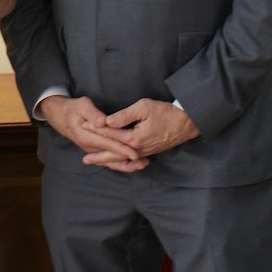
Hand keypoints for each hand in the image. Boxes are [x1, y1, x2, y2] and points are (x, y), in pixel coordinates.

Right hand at [38, 95, 148, 172]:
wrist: (60, 115)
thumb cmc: (73, 109)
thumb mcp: (81, 105)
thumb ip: (93, 113)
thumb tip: (102, 122)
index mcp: (88, 136)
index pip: (108, 144)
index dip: (122, 149)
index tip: (135, 153)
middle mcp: (90, 147)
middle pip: (111, 156)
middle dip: (129, 160)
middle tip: (145, 162)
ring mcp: (91, 150)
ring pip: (110, 161)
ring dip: (126, 164)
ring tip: (142, 165)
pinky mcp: (94, 149)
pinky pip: (107, 160)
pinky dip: (119, 163)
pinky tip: (131, 163)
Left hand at [85, 98, 199, 159]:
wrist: (187, 122)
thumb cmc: (165, 112)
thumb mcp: (144, 108)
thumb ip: (124, 116)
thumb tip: (107, 121)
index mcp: (134, 138)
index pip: (111, 134)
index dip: (97, 129)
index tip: (84, 127)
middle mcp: (138, 149)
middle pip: (114, 154)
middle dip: (99, 156)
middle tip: (84, 160)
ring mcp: (145, 152)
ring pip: (123, 159)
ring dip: (109, 161)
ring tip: (97, 163)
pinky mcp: (150, 151)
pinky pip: (132, 160)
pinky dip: (122, 162)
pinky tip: (117, 163)